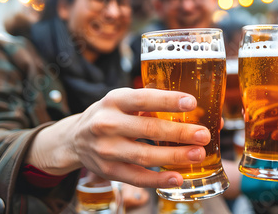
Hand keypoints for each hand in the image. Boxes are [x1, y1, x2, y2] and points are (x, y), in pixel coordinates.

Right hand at [26, 88, 210, 188]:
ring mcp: (106, 149)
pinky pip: (136, 177)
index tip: (192, 103)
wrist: (74, 138)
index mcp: (114, 100)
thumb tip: (196, 112)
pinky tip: (178, 178)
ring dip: (174, 156)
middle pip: (148, 129)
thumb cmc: (110, 115)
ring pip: (144, 155)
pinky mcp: (108, 171)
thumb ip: (152, 105)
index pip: (143, 98)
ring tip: (198, 154)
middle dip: (179, 133)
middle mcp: (107, 124)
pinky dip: (158, 179)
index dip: (168, 101)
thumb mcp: (123, 101)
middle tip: (203, 135)